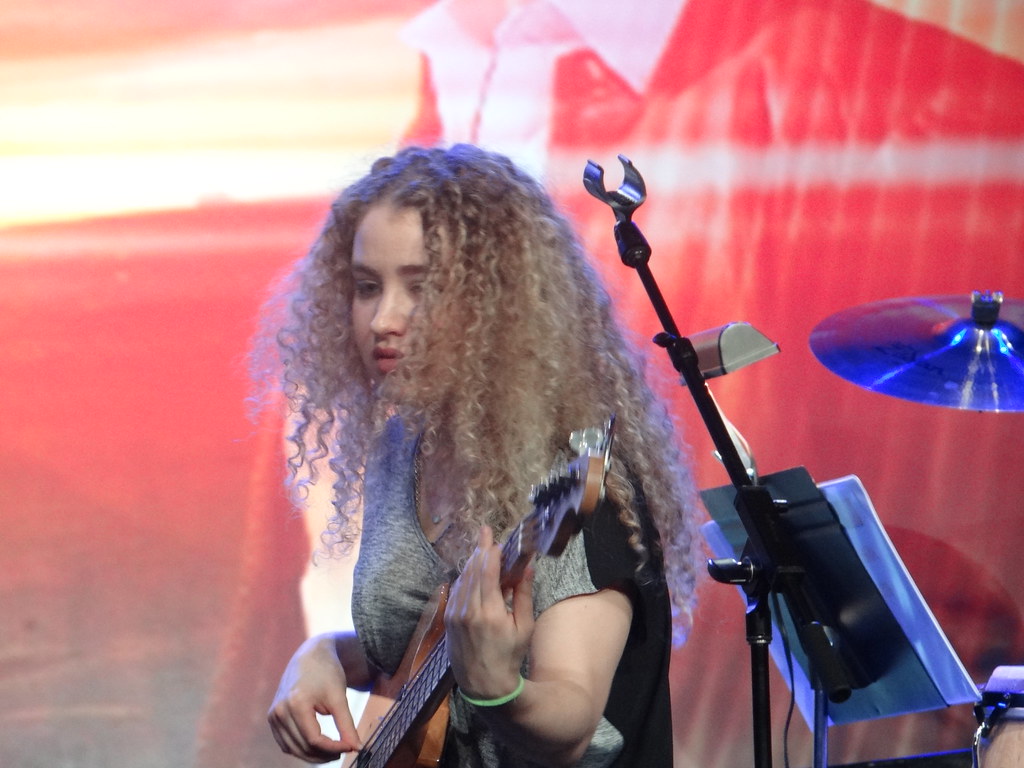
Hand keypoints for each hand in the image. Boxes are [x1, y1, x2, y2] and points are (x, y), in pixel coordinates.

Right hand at [267, 633, 361, 762]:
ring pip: (292, 749)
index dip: (333, 748)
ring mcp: (273, 715)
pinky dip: (301, 749)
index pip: (314, 739)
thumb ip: (347, 725)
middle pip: (302, 746)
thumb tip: (357, 748)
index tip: (351, 748)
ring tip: (333, 751)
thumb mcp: (339, 697)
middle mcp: (280, 711)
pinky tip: (318, 747)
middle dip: (324, 754)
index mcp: (296, 703)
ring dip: (312, 755)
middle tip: (344, 750)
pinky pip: (285, 743)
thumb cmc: (327, 673)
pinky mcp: (272, 717)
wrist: (310, 656)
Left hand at [444, 525, 534, 699]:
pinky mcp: (448, 619)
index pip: (487, 570)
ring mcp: (455, 614)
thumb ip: (524, 594)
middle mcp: (469, 610)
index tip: (495, 538)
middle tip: (486, 533)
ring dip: (471, 562)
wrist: (485, 685)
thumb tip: (527, 566)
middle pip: (472, 569)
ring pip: (462, 578)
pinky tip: (472, 571)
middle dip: (480, 549)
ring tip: (481, 549)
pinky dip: (464, 577)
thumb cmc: (510, 656)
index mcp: (490, 612)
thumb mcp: (524, 627)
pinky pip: (456, 590)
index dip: (490, 550)